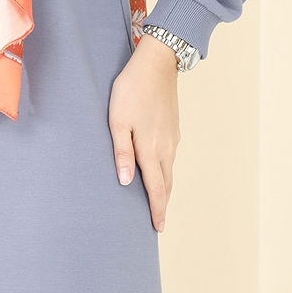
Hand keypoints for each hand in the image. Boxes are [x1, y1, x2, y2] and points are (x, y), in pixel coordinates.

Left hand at [108, 33, 181, 232]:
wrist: (157, 64)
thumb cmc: (131, 90)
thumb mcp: (118, 120)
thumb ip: (121, 151)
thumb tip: (125, 182)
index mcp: (151, 149)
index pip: (155, 188)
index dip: (156, 210)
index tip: (158, 228)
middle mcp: (166, 147)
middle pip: (166, 183)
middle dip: (162, 203)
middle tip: (158, 222)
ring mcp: (172, 137)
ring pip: (170, 170)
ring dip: (165, 188)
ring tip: (158, 201)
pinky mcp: (173, 127)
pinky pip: (171, 156)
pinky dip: (166, 170)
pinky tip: (160, 170)